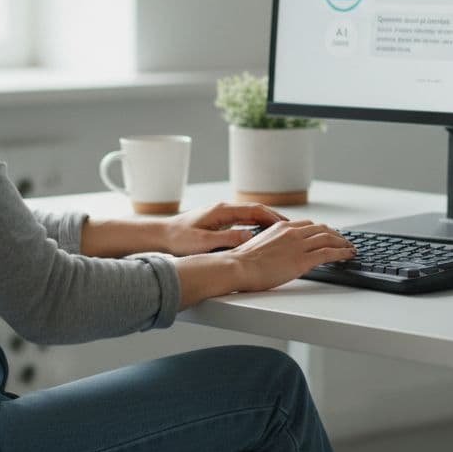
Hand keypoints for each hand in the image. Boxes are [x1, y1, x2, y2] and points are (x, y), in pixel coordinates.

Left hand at [161, 202, 287, 255]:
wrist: (160, 235)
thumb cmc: (179, 239)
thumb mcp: (204, 242)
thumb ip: (228, 239)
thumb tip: (250, 237)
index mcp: (222, 211)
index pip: (254, 209)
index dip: (272, 216)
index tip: (287, 225)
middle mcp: (223, 209)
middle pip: (255, 210)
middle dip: (274, 218)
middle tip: (291, 227)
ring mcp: (220, 214)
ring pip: (249, 215)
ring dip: (265, 221)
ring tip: (281, 231)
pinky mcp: (217, 221)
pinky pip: (241, 221)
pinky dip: (254, 225)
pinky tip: (260, 234)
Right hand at [229, 220, 355, 292]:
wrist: (238, 267)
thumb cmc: (243, 262)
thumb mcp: (260, 245)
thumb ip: (274, 245)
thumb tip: (279, 253)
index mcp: (281, 228)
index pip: (308, 225)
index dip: (321, 230)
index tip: (327, 234)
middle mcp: (292, 232)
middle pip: (322, 229)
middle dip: (335, 235)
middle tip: (343, 240)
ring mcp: (299, 245)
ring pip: (329, 239)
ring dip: (343, 243)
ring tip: (350, 248)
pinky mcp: (303, 260)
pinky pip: (329, 253)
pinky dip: (342, 252)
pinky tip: (349, 255)